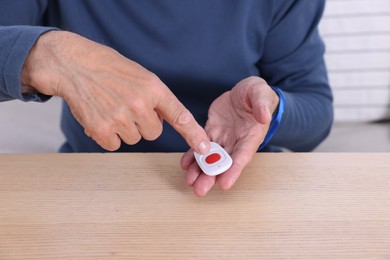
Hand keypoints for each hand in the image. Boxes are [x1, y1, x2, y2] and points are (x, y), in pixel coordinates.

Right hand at [22, 31, 209, 152]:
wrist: (75, 65)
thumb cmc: (109, 68)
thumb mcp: (140, 75)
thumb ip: (155, 97)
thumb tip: (164, 120)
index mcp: (153, 88)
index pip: (180, 115)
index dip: (194, 134)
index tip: (204, 148)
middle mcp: (139, 104)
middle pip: (154, 133)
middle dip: (143, 124)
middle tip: (127, 106)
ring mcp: (120, 117)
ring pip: (134, 138)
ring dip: (125, 128)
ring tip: (111, 107)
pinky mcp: (101, 129)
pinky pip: (115, 144)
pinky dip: (108, 136)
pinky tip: (101, 117)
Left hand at [181, 76, 279, 195]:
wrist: (244, 91)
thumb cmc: (257, 94)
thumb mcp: (261, 93)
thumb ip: (262, 105)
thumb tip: (264, 116)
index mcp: (251, 135)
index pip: (242, 156)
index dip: (234, 170)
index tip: (224, 184)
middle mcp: (237, 141)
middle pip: (224, 162)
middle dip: (212, 176)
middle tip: (200, 190)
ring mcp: (223, 137)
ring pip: (210, 157)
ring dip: (200, 170)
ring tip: (190, 182)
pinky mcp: (212, 131)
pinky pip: (200, 145)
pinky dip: (193, 155)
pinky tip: (184, 164)